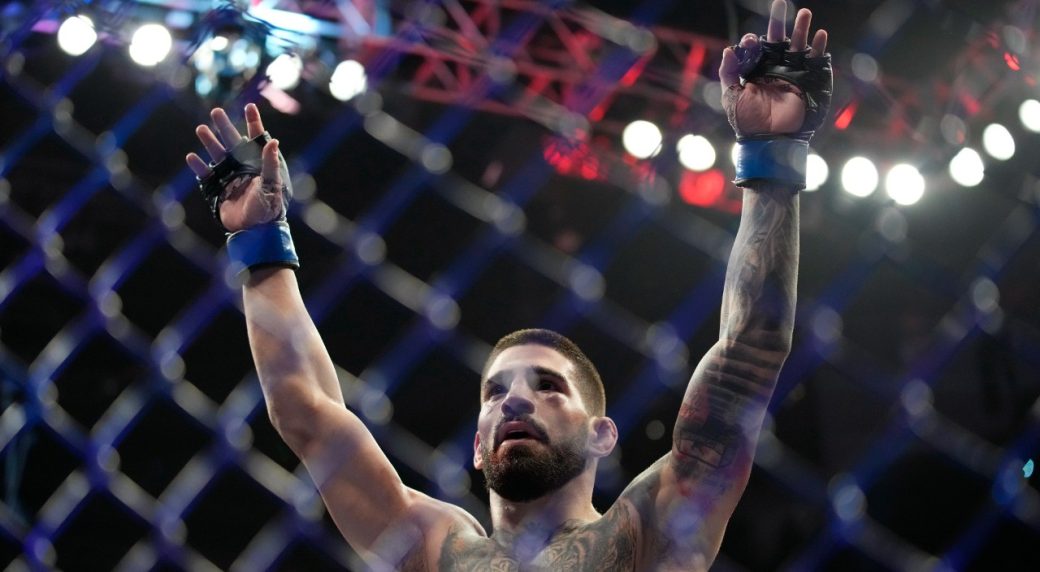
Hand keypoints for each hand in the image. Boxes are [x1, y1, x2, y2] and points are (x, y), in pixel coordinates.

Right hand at [186, 104, 284, 232]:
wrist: (256, 230)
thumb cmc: (270, 208)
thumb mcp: (272, 184)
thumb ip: (270, 163)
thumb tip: (272, 141)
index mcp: (260, 163)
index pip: (257, 139)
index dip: (253, 122)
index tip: (250, 106)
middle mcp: (244, 166)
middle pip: (233, 142)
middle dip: (225, 127)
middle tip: (216, 111)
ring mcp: (230, 176)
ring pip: (218, 154)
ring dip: (209, 142)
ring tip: (201, 129)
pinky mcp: (218, 188)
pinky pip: (206, 175)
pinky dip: (198, 166)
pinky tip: (191, 157)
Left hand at [719, 0, 827, 135]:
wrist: (769, 141)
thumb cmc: (747, 122)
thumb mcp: (731, 97)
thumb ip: (728, 72)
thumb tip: (729, 49)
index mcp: (756, 70)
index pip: (756, 47)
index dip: (753, 40)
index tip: (752, 41)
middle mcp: (776, 67)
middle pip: (778, 39)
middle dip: (778, 21)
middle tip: (779, 3)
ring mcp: (795, 72)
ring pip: (798, 45)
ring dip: (801, 28)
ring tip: (804, 13)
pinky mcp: (811, 81)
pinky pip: (817, 60)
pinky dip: (819, 47)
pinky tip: (819, 35)